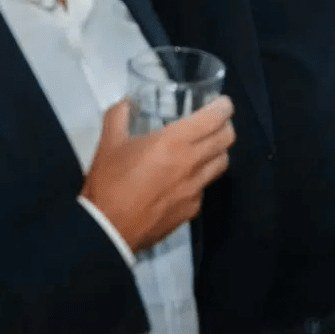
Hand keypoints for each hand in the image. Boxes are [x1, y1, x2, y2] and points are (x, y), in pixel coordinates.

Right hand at [82, 97, 235, 252]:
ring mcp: (195, 189)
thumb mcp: (108, 143)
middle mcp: (192, 164)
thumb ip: (119, 116)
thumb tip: (127, 103)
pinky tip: (186, 178)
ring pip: (222, 163)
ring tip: (205, 147)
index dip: (223, 107)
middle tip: (215, 122)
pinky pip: (205, 188)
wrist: (107, 230)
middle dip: (226, 125)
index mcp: (174, 142)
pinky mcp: (191, 210)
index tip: (221, 103)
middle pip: (227, 139)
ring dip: (218, 151)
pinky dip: (202, 178)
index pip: (215, 118)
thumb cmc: (109, 184)